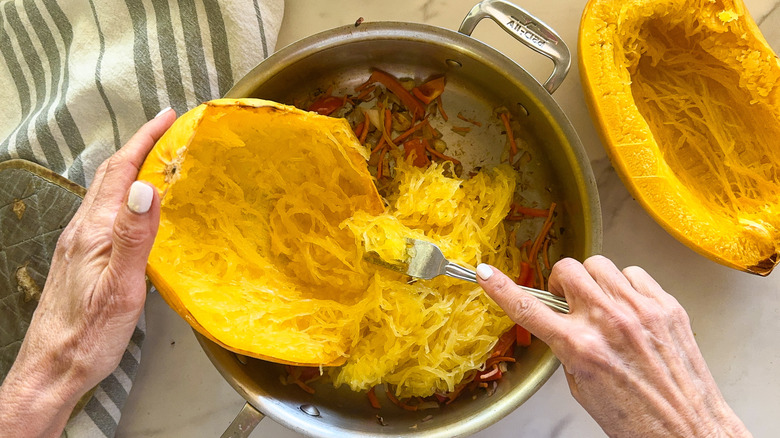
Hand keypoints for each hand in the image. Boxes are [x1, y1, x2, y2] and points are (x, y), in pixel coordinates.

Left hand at [0, 109, 174, 436]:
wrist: (53, 367)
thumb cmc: (89, 333)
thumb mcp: (120, 286)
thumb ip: (133, 235)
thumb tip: (146, 186)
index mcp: (93, 230)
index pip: (120, 171)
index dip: (145, 140)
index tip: (169, 118)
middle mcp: (82, 230)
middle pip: (109, 175)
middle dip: (138, 147)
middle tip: (167, 133)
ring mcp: (78, 244)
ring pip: (105, 193)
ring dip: (130, 169)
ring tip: (157, 161)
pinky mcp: (81, 259)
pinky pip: (104, 213)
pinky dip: (124, 195)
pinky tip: (136, 209)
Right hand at [476, 256, 750, 437]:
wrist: (688, 430)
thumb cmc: (635, 418)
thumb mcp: (582, 386)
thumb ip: (568, 347)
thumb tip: (563, 320)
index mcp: (581, 347)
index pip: (528, 308)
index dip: (501, 288)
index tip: (485, 273)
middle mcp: (609, 322)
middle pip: (567, 269)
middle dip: (561, 282)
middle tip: (567, 299)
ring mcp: (640, 310)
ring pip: (600, 265)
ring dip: (593, 281)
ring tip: (602, 305)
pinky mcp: (666, 306)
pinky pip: (634, 274)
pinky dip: (626, 286)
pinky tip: (629, 308)